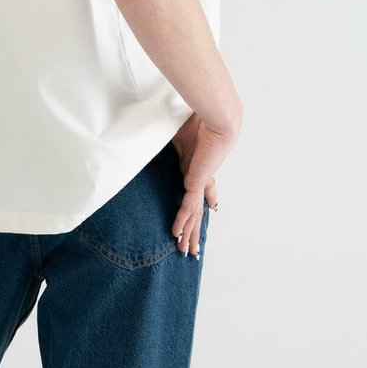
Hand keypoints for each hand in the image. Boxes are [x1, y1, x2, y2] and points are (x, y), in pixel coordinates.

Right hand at [169, 112, 224, 256]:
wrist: (216, 116)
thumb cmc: (198, 117)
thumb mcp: (177, 131)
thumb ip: (167, 137)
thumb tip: (150, 132)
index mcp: (197, 164)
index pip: (203, 187)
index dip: (207, 198)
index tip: (212, 206)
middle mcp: (201, 175)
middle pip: (198, 209)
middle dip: (195, 230)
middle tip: (192, 248)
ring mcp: (200, 180)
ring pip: (195, 214)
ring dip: (190, 233)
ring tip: (187, 251)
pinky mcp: (197, 180)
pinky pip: (188, 206)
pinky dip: (183, 221)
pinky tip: (177, 233)